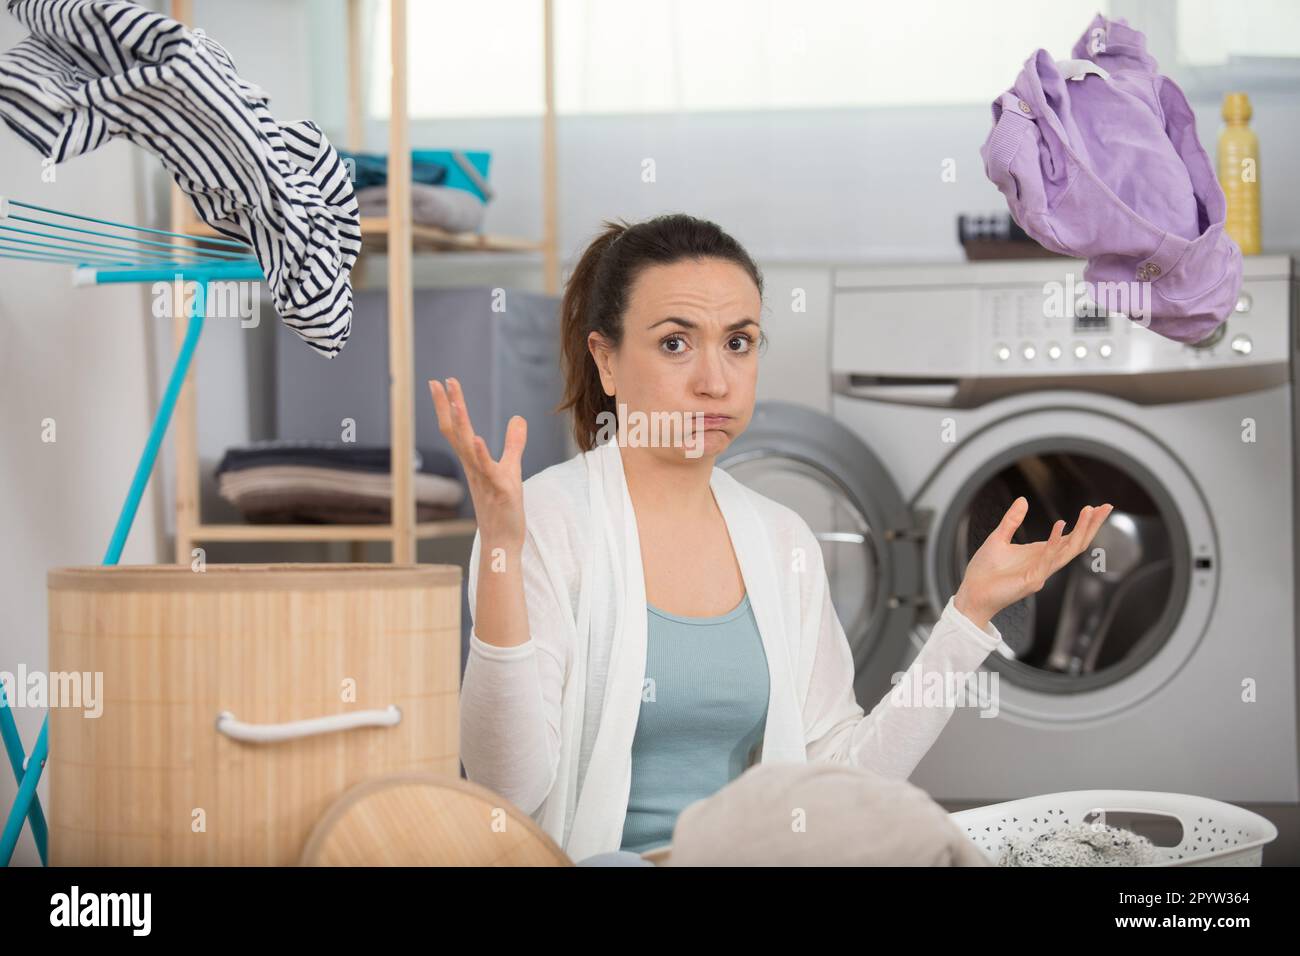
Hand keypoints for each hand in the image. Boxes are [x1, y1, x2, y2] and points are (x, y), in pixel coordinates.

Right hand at [428, 377, 527, 548]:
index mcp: (473, 461)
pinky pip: (487, 469)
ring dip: (461, 425)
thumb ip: (513, 443)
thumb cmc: (503, 507)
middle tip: (439, 381)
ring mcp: (483, 478)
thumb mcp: (510, 468)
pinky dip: (482, 454)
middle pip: (456, 432)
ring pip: (467, 448)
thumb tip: (518, 418)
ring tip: (456, 402)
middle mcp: (473, 467)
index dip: (448, 406)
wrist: (502, 541)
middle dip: (449, 406)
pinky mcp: (498, 489)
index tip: (440, 382)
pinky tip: (478, 438)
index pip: (456, 429)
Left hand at [953, 497, 1113, 631]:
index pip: (1070, 538)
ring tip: (1088, 512)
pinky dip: (1055, 542)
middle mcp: (1045, 564)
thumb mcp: (998, 538)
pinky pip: (1047, 559)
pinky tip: (1060, 526)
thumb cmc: (984, 571)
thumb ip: (1012, 520)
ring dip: (1080, 531)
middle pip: (1077, 544)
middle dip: (1091, 526)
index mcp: (1040, 554)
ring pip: (1068, 551)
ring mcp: (1041, 573)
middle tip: (1104, 507)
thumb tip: (1023, 500)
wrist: (971, 592)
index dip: (1084, 524)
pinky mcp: (1032, 580)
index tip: (1095, 507)